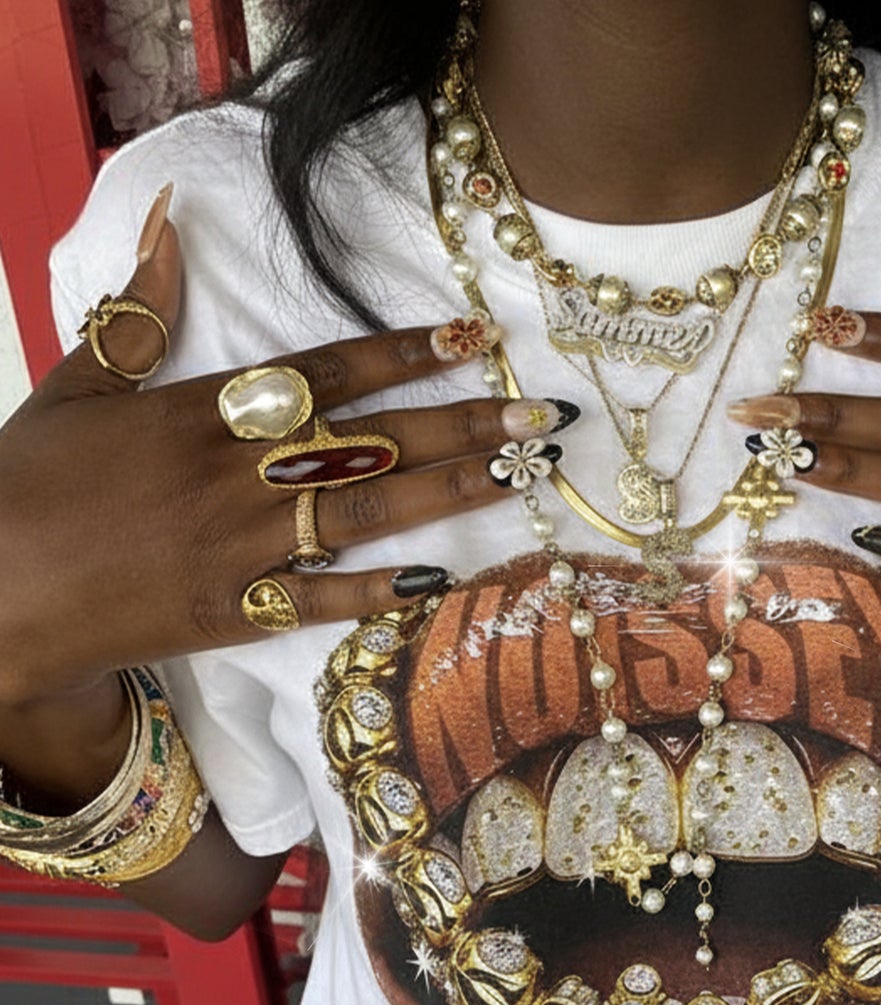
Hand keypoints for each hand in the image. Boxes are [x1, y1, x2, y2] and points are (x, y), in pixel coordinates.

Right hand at [0, 187, 559, 705]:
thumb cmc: (30, 483)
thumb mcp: (77, 384)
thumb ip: (135, 312)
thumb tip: (166, 223)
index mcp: (200, 411)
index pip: (325, 372)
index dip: (403, 356)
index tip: (472, 341)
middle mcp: (233, 475)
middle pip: (369, 442)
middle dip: (460, 426)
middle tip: (537, 419)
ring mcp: (238, 547)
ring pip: (362, 512)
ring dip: (448, 494)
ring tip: (516, 479)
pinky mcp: (231, 612)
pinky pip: (320, 601)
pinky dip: (376, 591)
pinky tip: (439, 578)